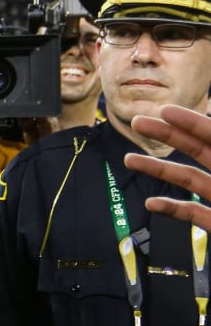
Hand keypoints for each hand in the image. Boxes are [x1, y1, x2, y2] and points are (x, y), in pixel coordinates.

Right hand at [125, 105, 210, 228]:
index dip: (191, 122)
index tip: (164, 111)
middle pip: (197, 149)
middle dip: (166, 135)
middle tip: (136, 122)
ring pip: (189, 179)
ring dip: (158, 169)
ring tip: (128, 160)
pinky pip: (192, 213)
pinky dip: (171, 208)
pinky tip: (150, 203)